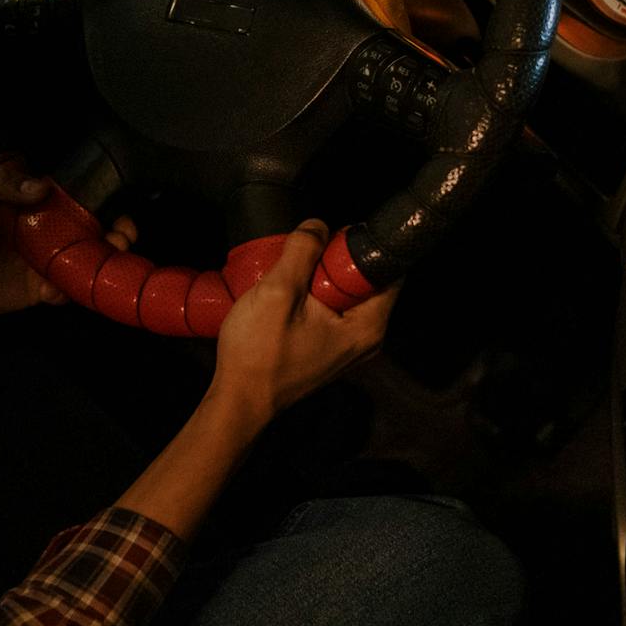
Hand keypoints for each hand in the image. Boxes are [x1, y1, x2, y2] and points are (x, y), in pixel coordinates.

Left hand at [0, 163, 137, 318]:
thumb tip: (43, 187)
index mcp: (27, 204)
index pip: (70, 196)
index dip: (97, 198)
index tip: (114, 203)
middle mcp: (41, 231)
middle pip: (88, 229)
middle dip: (115, 230)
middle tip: (125, 234)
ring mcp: (40, 262)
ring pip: (84, 260)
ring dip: (105, 259)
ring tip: (114, 257)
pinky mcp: (34, 291)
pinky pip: (64, 290)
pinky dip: (73, 290)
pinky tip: (64, 287)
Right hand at [206, 219, 398, 427]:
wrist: (238, 400)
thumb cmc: (258, 356)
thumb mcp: (278, 292)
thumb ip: (302, 252)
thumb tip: (317, 225)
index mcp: (367, 327)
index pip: (388, 270)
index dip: (363, 246)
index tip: (333, 236)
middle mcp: (365, 340)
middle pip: (365, 280)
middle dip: (336, 260)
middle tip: (305, 253)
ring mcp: (346, 347)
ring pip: (345, 293)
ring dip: (320, 277)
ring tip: (291, 272)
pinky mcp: (328, 349)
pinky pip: (331, 309)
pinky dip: (313, 295)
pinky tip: (287, 293)